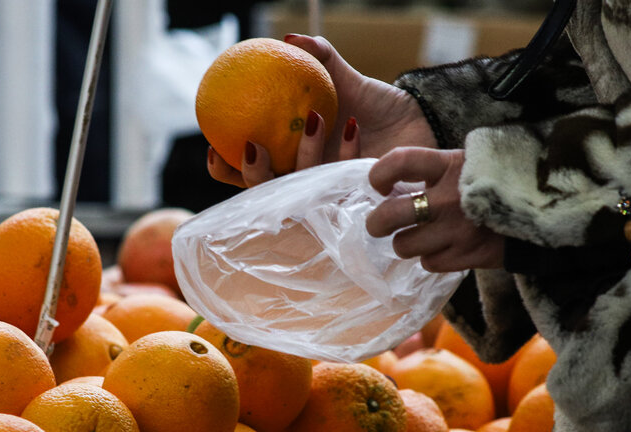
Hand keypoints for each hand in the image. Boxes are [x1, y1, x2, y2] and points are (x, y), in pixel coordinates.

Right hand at [208, 34, 436, 187]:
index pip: (243, 168)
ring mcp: (327, 189)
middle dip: (251, 173)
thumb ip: (318, 57)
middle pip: (261, 190)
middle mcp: (302, 176)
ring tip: (317, 118)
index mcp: (287, 152)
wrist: (415, 122)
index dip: (223, 166)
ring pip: (300, 188)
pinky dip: (345, 150)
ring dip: (303, 153)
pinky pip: (341, 179)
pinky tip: (354, 126)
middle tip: (254, 145)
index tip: (214, 148)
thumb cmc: (373, 104)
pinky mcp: (355, 195)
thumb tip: (291, 37)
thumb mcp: (344, 78)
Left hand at [366, 147, 504, 272]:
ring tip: (419, 236)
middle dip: (377, 223)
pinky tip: (443, 246)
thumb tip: (389, 185)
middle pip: (390, 216)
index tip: (379, 185)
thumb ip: (431, 169)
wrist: (548, 208)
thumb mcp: (466, 162)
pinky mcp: (469, 256)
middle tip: (379, 225)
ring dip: (407, 243)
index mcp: (450, 165)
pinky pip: (430, 263)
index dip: (379, 175)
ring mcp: (459, 231)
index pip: (399, 162)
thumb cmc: (497, 181)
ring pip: (404, 246)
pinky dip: (432, 257)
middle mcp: (450, 198)